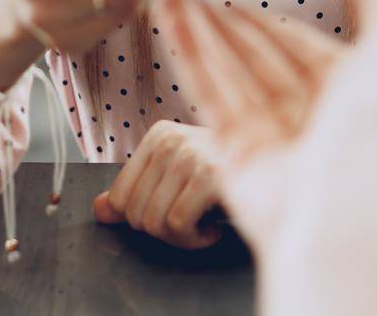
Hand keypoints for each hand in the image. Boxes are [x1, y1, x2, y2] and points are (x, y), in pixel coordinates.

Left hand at [93, 121, 222, 248]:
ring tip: (201, 225)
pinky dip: (195, 239)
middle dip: (162, 231)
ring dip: (181, 238)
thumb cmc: (227, 175)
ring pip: (155, 222)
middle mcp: (172, 140)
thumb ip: (136, 190)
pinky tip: (212, 228)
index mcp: (159, 136)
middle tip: (188, 224)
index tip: (167, 215)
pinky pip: (179, 225)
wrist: (277, 167)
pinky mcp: (211, 175)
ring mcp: (191, 155)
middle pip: (134, 214)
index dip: (139, 220)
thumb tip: (100, 211)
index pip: (118, 197)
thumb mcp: (178, 176)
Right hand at [154, 0, 376, 253]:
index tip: (235, 1)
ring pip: (230, 74)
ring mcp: (273, 139)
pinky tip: (174, 27)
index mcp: (351, 94)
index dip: (267, 23)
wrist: (349, 204)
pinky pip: (211, 98)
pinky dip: (190, 59)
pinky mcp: (238, 157)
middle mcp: (311, 118)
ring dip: (199, 34)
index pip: (300, 48)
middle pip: (258, 60)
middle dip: (223, 26)